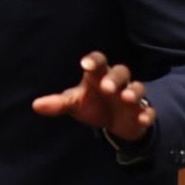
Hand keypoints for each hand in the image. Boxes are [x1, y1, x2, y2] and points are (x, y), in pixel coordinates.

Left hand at [32, 50, 154, 143]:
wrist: (115, 123)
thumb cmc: (92, 105)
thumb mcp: (74, 104)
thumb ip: (58, 103)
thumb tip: (36, 105)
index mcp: (99, 75)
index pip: (98, 62)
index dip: (93, 61)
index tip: (85, 64)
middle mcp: (118, 83)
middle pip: (121, 71)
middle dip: (115, 78)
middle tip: (107, 87)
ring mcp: (132, 97)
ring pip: (138, 88)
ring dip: (133, 91)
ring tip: (126, 98)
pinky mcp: (142, 112)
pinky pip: (148, 110)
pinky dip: (147, 113)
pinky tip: (143, 118)